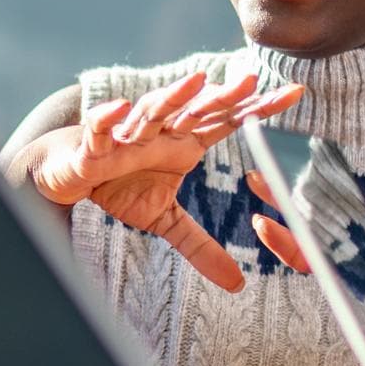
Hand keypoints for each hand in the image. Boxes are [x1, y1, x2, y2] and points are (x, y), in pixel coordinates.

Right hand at [30, 70, 303, 290]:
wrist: (69, 173)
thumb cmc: (118, 185)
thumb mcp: (164, 221)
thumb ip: (200, 246)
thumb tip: (236, 285)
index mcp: (182, 142)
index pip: (226, 122)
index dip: (258, 108)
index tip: (295, 93)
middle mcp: (160, 132)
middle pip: (196, 111)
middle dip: (222, 97)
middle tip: (252, 80)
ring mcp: (128, 135)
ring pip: (153, 112)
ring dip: (172, 97)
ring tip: (196, 82)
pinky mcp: (93, 144)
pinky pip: (101, 129)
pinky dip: (109, 119)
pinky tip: (121, 109)